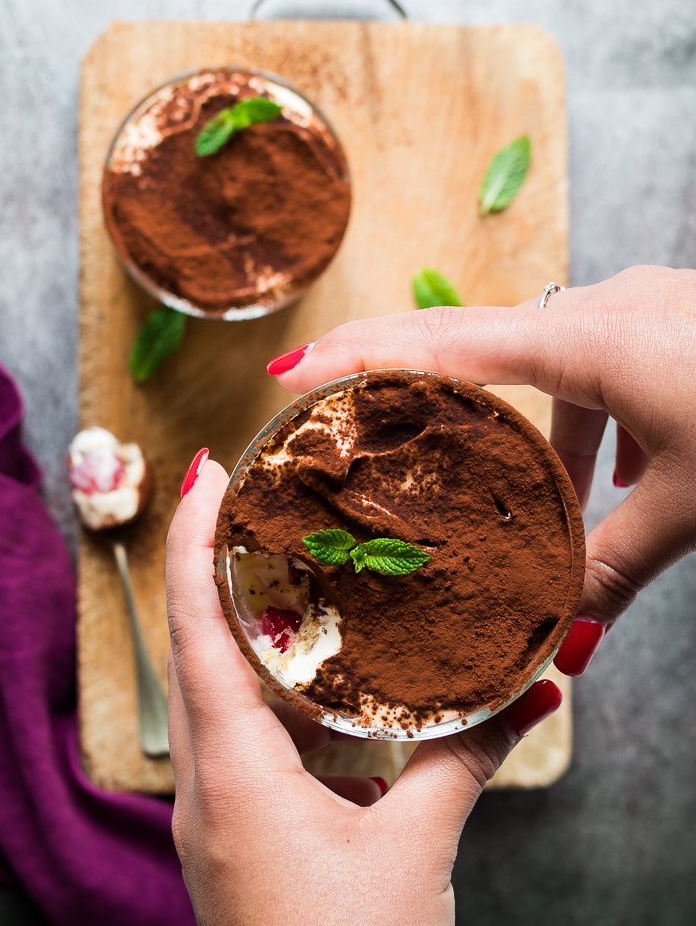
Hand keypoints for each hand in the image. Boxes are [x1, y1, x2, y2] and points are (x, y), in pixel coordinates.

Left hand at [166, 460, 558, 925]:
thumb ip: (466, 757)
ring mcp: (220, 810)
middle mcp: (211, 782)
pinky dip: (280, 687)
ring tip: (292, 563)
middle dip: (221, 564)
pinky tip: (324, 673)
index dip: (195, 542)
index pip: (197, 629)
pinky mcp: (243, 832)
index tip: (206, 471)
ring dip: (250, 625)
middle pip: (199, 644)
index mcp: (234, 773)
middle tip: (259, 495)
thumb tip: (532, 682)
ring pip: (223, 689)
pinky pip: (250, 735)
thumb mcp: (415, 851)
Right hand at [268, 265, 695, 672]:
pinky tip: (610, 469)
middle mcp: (600, 304)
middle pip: (473, 334)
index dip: (359, 356)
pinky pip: (594, 356)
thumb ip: (613, 568)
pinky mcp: (667, 317)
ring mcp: (638, 302)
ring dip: (516, 413)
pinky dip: (580, 410)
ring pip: (542, 352)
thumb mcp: (692, 506)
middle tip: (340, 404)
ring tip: (511, 484)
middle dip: (404, 371)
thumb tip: (558, 646)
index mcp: (587, 339)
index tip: (291, 371)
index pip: (444, 343)